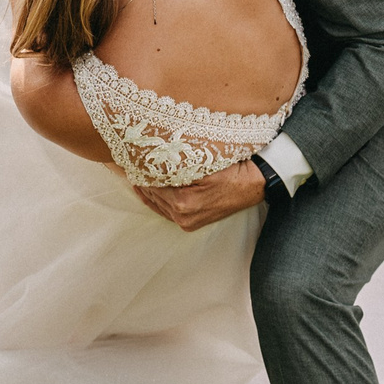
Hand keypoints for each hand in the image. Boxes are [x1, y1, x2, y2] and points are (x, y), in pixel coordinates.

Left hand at [131, 159, 266, 230]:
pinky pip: (166, 212)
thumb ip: (177, 165)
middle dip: (142, 180)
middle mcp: (182, 215)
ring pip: (157, 204)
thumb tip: (152, 160)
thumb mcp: (203, 163)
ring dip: (148, 191)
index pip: (151, 184)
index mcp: (182, 202)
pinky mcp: (190, 224)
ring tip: (136, 175)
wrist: (253, 184)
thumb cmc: (231, 170)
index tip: (132, 159)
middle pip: (152, 195)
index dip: (141, 171)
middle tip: (130, 164)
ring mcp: (186, 222)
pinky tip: (149, 191)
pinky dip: (157, 201)